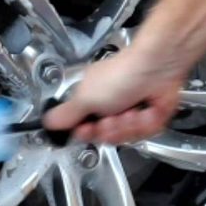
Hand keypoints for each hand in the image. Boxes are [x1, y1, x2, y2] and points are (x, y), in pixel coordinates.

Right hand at [43, 47, 184, 143]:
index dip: (86, 133)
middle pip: (105, 137)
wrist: (157, 68)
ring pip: (126, 137)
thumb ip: (66, 114)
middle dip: (111, 130)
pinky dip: (146, 123)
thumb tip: (47, 123)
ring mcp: (131, 113)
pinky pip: (145, 133)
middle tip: (112, 118)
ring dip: (129, 125)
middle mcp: (110, 107)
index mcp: (91, 100)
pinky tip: (146, 110)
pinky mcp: (150, 117)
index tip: (87, 129)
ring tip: (131, 111)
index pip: (83, 129)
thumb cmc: (121, 75)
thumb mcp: (85, 97)